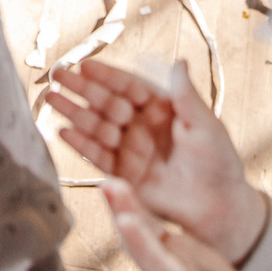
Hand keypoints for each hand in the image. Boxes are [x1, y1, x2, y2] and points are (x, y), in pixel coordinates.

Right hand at [49, 57, 267, 262]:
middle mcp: (142, 126)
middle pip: (107, 103)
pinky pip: (97, 157)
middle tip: (57, 76)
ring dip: (74, 113)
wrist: (218, 208)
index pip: (129, 86)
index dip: (107, 76)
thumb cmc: (219, 164)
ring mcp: (130, 149)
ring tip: (52, 99)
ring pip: (97, 127)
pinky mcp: (123, 175)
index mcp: (162, 108)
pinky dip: (80, 145)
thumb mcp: (206, 126)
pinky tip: (63, 132)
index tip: (85, 65)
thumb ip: (187, 96)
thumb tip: (180, 62)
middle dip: (82, 90)